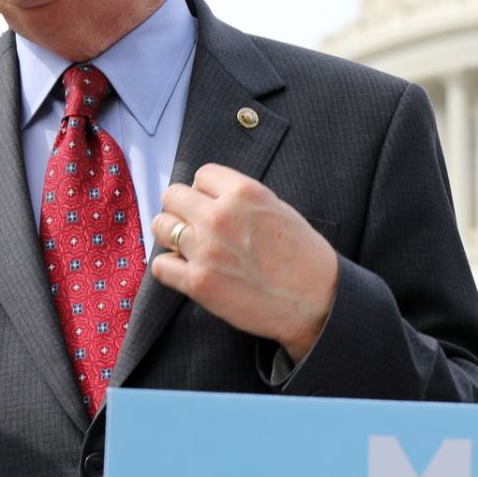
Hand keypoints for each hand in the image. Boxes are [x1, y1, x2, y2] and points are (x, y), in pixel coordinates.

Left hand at [148, 164, 338, 361]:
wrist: (316, 301)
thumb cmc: (303, 257)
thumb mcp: (278, 209)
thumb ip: (241, 199)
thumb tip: (209, 196)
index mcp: (243, 193)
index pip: (201, 175)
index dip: (205, 191)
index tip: (211, 205)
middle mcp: (220, 217)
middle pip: (173, 196)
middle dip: (181, 209)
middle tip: (194, 225)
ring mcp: (206, 250)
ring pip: (161, 227)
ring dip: (171, 235)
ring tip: (188, 246)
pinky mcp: (198, 282)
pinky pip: (161, 265)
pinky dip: (170, 268)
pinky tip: (186, 270)